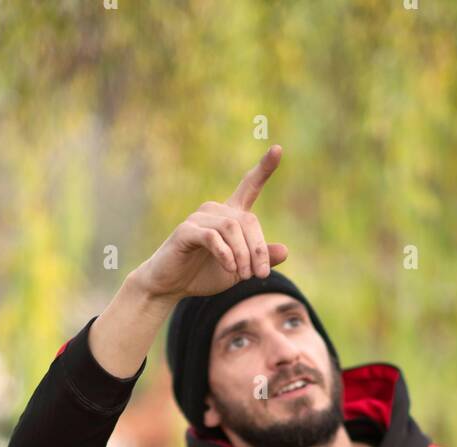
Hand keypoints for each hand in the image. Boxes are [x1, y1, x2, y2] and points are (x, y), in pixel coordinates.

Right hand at [131, 145, 288, 301]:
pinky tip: (229, 268)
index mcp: (230, 215)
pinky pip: (212, 237)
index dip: (264, 169)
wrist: (171, 286)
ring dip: (243, 255)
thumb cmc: (204, 275)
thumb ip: (260, 259)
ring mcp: (199, 218)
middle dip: (258, 250)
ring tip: (243, 275)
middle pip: (248, 220)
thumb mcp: (239, 270)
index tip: (278, 149)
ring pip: (231, 228)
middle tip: (260, 275)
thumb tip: (285, 250)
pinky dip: (225, 254)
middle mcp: (215, 210)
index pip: (249, 187)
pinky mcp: (185, 231)